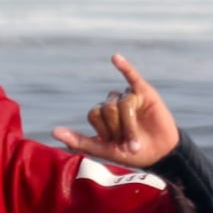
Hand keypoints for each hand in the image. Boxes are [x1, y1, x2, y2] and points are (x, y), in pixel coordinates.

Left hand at [52, 54, 180, 166]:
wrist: (159, 154)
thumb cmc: (131, 153)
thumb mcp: (102, 150)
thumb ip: (78, 141)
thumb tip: (53, 131)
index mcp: (101, 114)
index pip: (93, 113)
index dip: (104, 130)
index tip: (114, 145)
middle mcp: (113, 102)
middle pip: (107, 108)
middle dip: (117, 129)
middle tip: (128, 144)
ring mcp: (129, 96)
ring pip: (122, 103)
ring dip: (128, 126)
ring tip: (135, 142)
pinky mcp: (145, 92)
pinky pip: (132, 77)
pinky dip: (124, 67)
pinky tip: (115, 58)